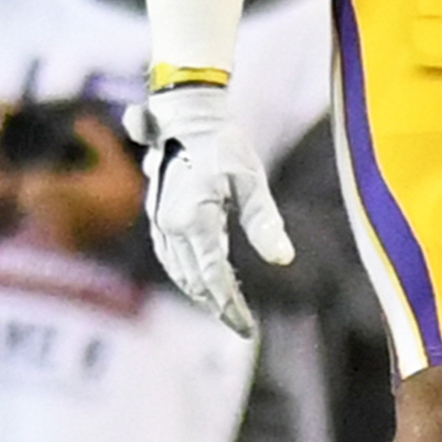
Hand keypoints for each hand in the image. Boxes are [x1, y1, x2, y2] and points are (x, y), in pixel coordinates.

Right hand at [126, 86, 294, 335]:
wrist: (187, 115)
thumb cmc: (225, 144)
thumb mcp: (252, 181)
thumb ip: (265, 222)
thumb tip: (284, 259)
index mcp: (194, 218)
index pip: (213, 276)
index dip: (229, 306)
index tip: (246, 327)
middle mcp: (171, 225)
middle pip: (195, 280)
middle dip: (217, 305)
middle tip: (241, 324)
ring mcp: (159, 221)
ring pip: (179, 272)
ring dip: (201, 293)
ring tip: (225, 308)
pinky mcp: (156, 216)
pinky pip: (169, 258)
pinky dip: (187, 275)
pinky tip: (203, 281)